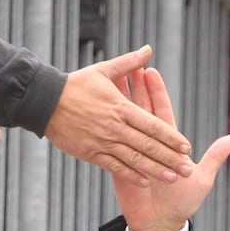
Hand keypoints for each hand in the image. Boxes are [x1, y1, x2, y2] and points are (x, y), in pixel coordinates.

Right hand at [45, 46, 195, 185]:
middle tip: (186, 169)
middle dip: (169, 158)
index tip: (186, 147)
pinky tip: (144, 181)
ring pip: (133, 159)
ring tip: (171, 178)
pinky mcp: (90, 152)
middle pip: (147, 145)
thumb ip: (128, 63)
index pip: (153, 124)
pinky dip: (129, 174)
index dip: (171, 137)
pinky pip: (113, 166)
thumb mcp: (103, 70)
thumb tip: (148, 49)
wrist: (43, 101)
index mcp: (121, 107)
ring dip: (154, 169)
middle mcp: (114, 127)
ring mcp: (102, 141)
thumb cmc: (75, 84)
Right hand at [111, 69, 229, 230]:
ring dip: (120, 102)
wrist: (161, 225)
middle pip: (141, 112)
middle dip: (136, 88)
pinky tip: (99, 110)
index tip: (150, 71)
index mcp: (166, 142)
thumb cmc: (183, 201)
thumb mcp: (201, 177)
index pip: (160, 111)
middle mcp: (147, 144)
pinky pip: (112, 146)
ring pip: (125, 124)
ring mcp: (130, 153)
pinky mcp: (117, 168)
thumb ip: (215, 156)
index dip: (155, 91)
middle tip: (128, 67)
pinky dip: (108, 130)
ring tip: (111, 81)